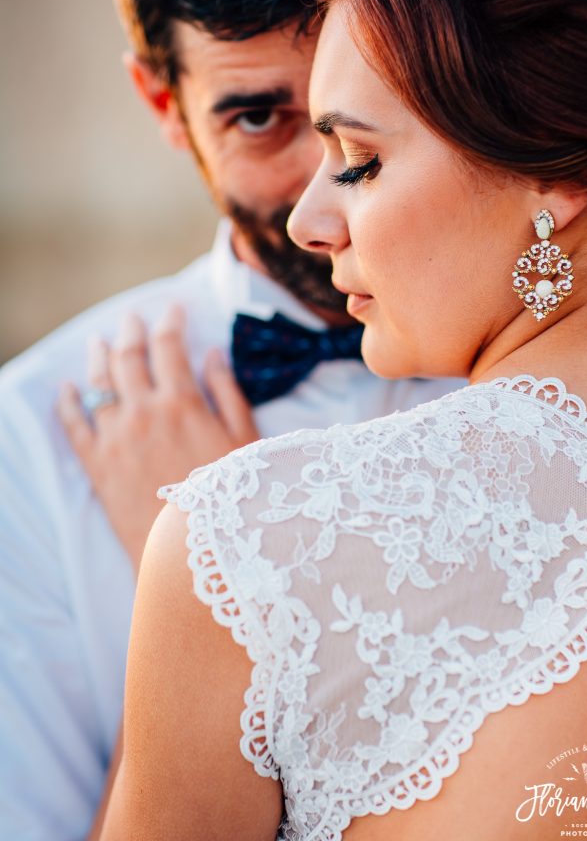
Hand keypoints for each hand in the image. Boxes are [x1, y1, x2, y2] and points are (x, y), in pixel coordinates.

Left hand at [58, 306, 257, 573]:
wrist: (194, 552)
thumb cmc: (231, 498)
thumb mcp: (244, 441)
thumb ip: (227, 394)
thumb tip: (212, 355)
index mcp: (182, 402)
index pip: (170, 347)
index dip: (170, 322)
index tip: (173, 309)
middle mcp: (144, 412)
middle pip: (129, 357)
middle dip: (131, 331)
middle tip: (132, 316)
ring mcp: (116, 438)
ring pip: (99, 384)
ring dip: (97, 356)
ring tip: (97, 340)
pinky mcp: (97, 465)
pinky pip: (74, 426)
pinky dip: (68, 402)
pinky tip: (67, 388)